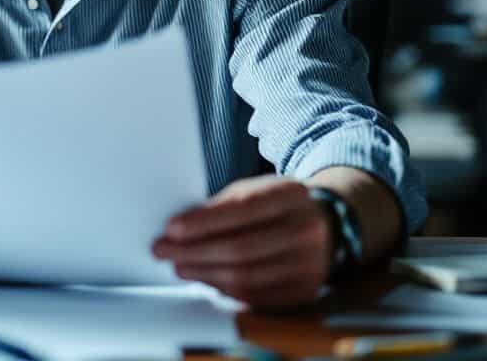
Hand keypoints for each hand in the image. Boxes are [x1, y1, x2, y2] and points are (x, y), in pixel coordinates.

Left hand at [151, 175, 329, 306]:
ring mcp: (309, 264)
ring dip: (204, 273)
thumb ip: (220, 206)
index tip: (171, 228)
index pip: (241, 209)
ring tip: (179, 265)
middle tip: (163, 251)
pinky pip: (255, 297)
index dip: (203, 222)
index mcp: (291, 194)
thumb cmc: (274, 206)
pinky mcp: (303, 291)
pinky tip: (205, 279)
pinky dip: (224, 290)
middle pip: (240, 248)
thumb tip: (177, 230)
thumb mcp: (253, 190)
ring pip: (245, 277)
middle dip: (194, 251)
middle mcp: (306, 230)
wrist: (322, 226)